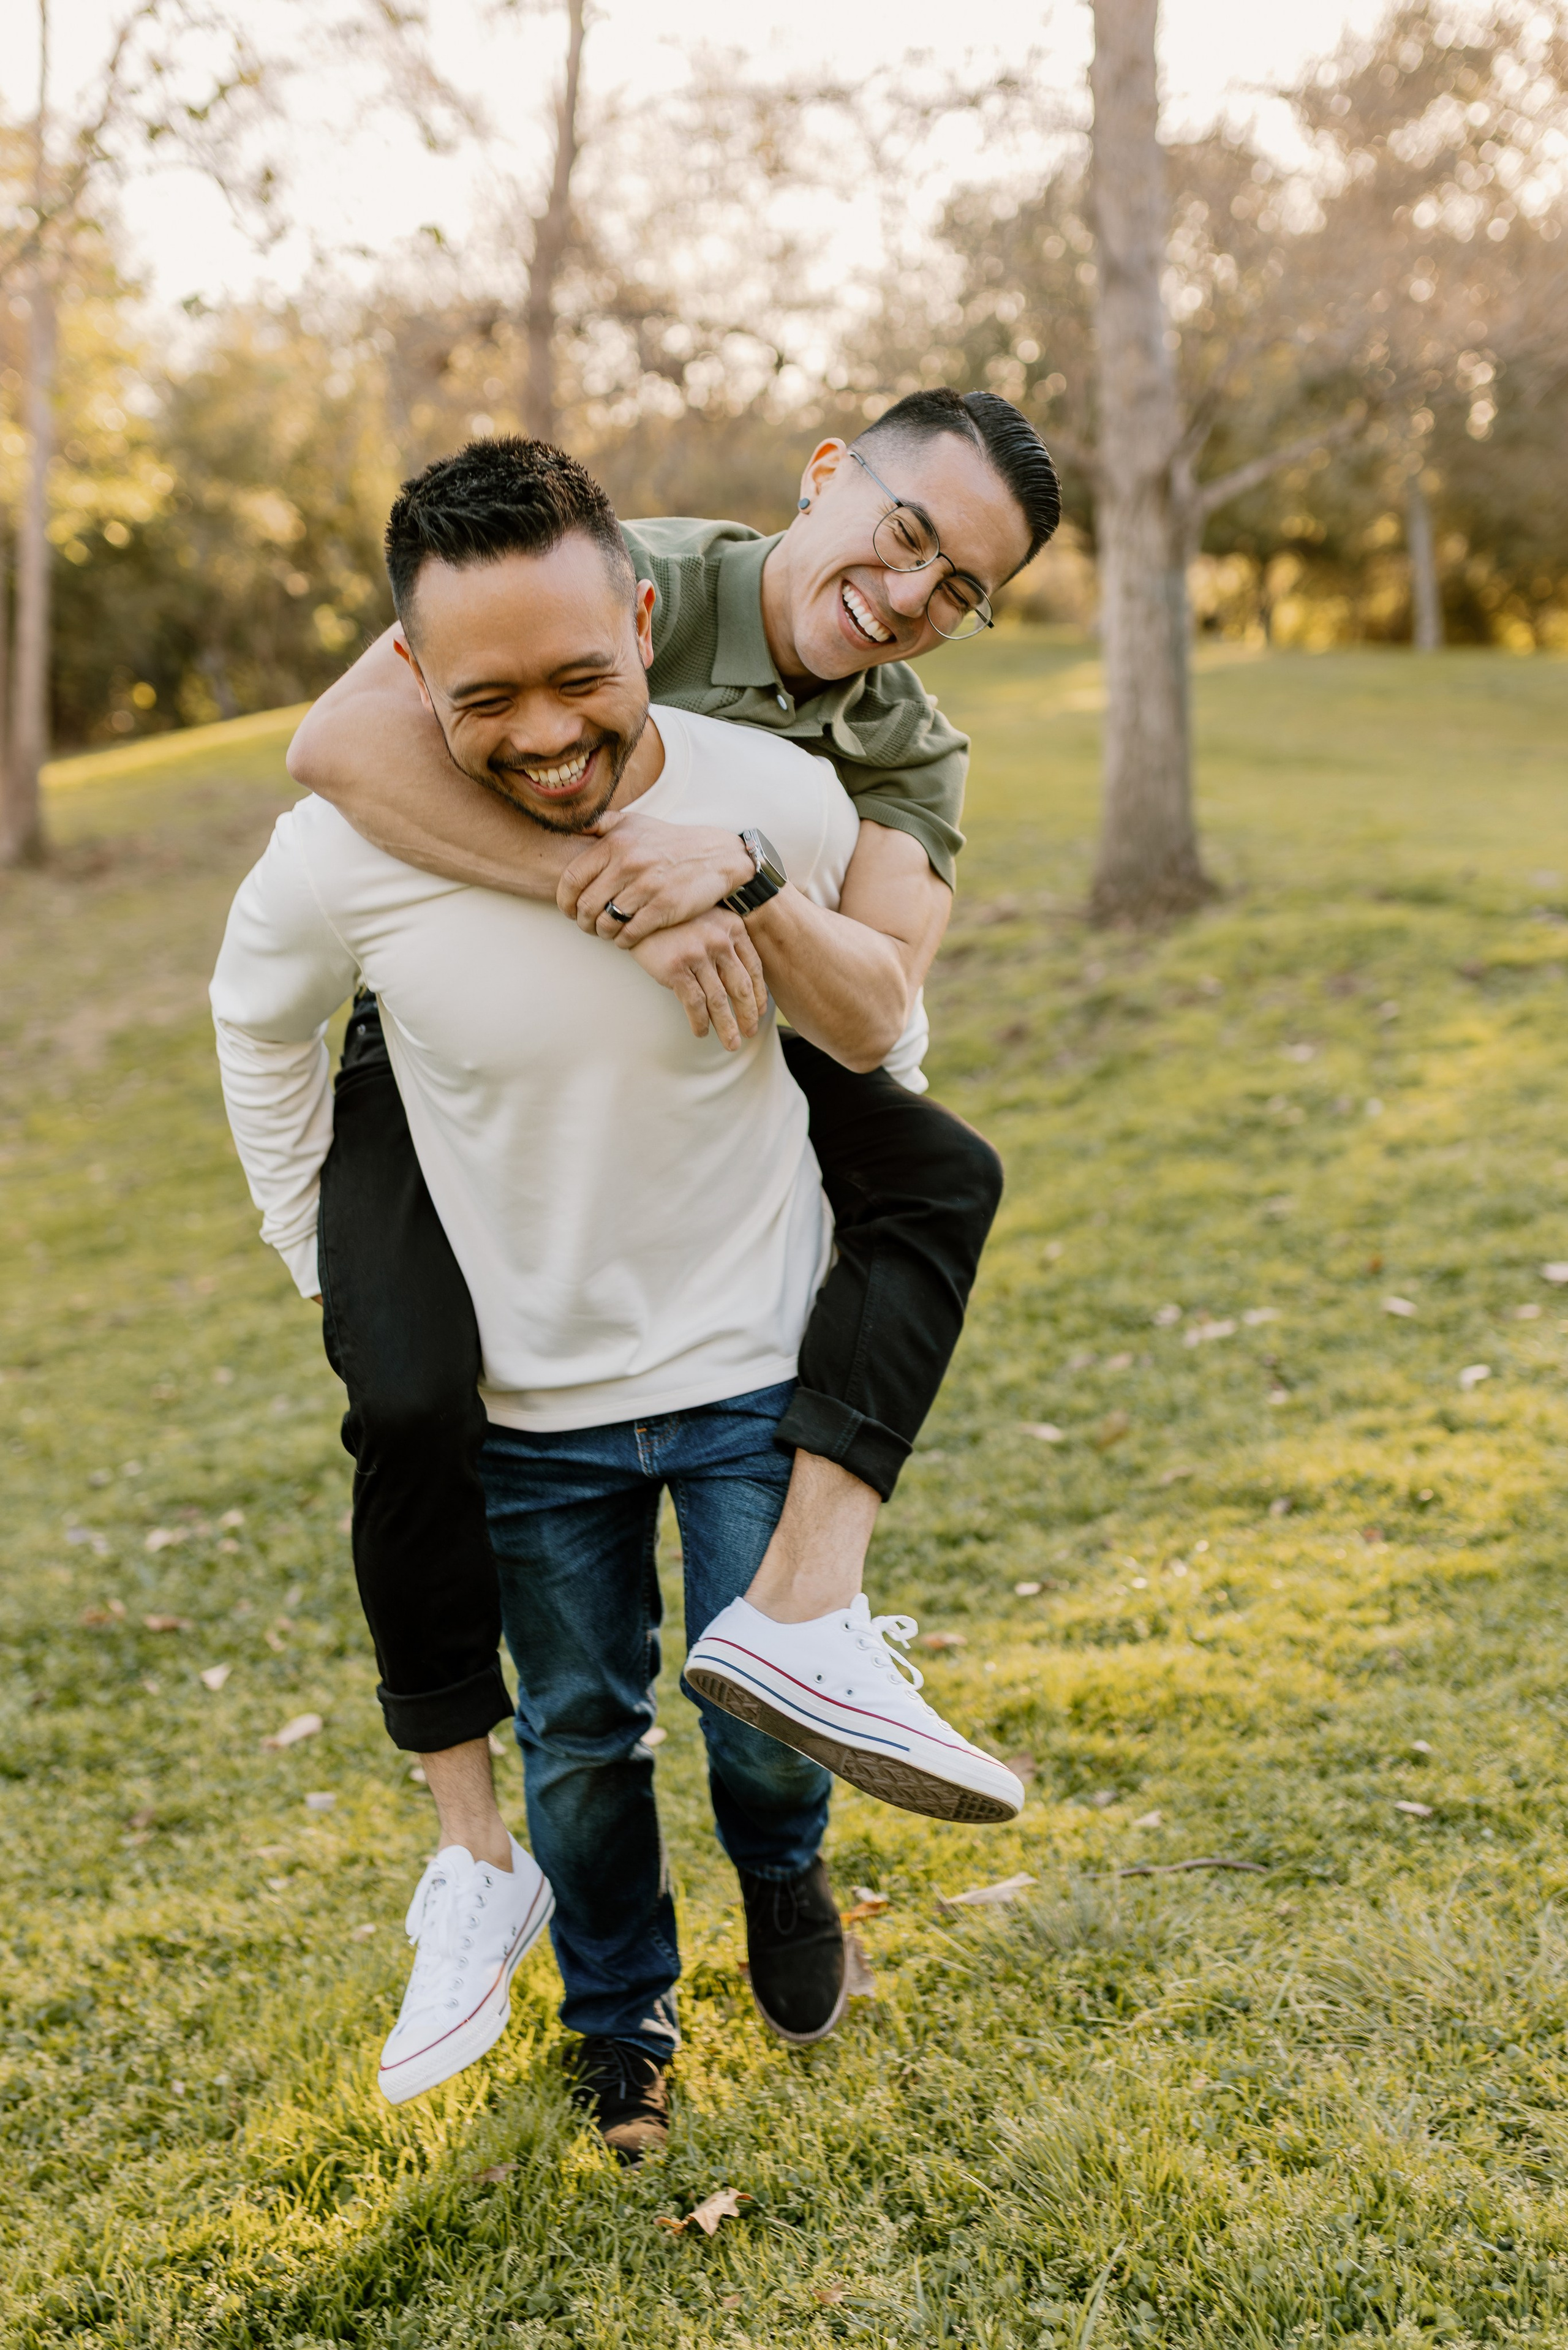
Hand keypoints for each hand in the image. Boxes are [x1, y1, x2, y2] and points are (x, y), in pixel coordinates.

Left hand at [559, 810, 755, 943]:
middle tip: (587, 925)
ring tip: (606, 931)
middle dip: (582, 921)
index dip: (564, 900)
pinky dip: (622, 940)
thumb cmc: (668, 841)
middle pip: (586, 905)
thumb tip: (566, 824)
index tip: (569, 909)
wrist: (716, 856)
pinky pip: (630, 933)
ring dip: (602, 932)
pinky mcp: (665, 907)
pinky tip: (625, 937)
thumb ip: (599, 824)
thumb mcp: (632, 822)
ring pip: (606, 923)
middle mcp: (629, 863)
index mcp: (615, 843)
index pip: (572, 878)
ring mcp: (647, 886)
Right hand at [631, 910, 767, 1049]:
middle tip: (749, 1032)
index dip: (759, 994)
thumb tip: (738, 980)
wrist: (637, 910)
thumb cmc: (673, 919)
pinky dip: (700, 1021)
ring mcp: (698, 954)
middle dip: (747, 1014)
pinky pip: (695, 1003)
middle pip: (740, 987)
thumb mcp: (707, 920)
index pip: (754, 968)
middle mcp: (719, 940)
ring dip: (726, 1026)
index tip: (760, 1011)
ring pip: (719, 1000)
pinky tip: (701, 1031)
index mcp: (732, 928)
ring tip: (730, 1042)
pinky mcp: (676, 968)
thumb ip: (725, 942)